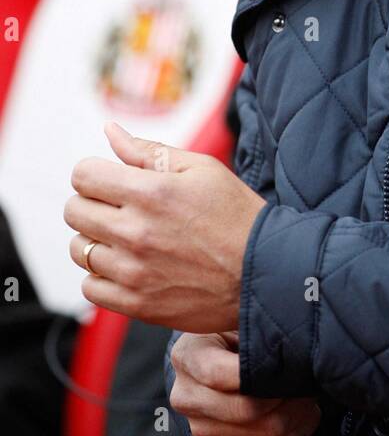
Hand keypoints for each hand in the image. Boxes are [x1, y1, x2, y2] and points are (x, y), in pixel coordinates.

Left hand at [65, 121, 265, 331]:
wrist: (266, 273)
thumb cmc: (237, 215)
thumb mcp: (202, 170)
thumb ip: (149, 151)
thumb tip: (110, 131)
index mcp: (152, 192)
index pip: (83, 175)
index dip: (95, 173)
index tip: (113, 181)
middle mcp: (136, 232)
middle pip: (75, 211)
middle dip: (94, 203)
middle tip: (121, 208)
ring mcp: (134, 271)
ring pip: (79, 249)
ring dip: (97, 240)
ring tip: (128, 239)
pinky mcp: (137, 304)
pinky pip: (90, 287)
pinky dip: (102, 276)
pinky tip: (129, 266)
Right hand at [170, 331, 321, 435]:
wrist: (219, 356)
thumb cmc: (235, 330)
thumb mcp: (235, 315)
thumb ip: (253, 322)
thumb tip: (286, 326)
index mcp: (187, 357)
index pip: (219, 374)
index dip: (259, 374)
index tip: (288, 365)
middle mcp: (187, 397)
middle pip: (246, 411)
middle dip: (288, 397)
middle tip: (309, 381)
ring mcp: (202, 428)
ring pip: (263, 435)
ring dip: (298, 417)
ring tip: (309, 396)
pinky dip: (294, 435)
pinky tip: (303, 415)